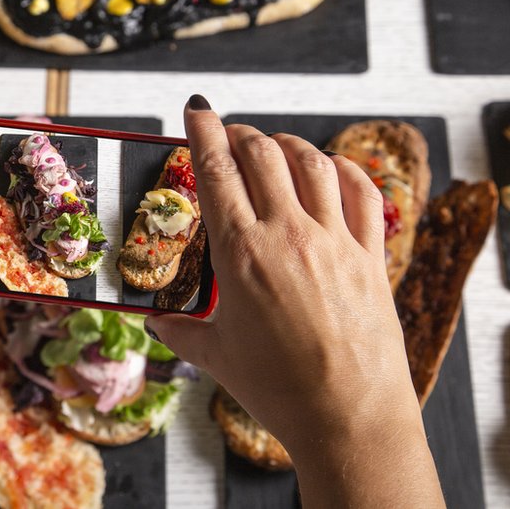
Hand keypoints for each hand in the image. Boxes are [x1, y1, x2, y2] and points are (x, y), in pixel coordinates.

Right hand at [147, 96, 442, 505]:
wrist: (346, 415)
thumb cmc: (277, 389)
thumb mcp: (215, 356)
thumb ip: (180, 331)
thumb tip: (155, 322)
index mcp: (242, 254)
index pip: (216, 171)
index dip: (203, 131)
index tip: (197, 109)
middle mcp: (288, 235)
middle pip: (263, 155)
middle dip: (241, 134)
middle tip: (229, 134)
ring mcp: (335, 241)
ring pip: (313, 164)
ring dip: (289, 144)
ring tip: (274, 144)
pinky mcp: (370, 256)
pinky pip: (364, 194)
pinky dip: (346, 170)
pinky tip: (332, 168)